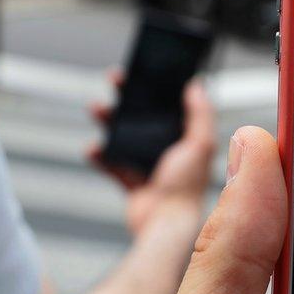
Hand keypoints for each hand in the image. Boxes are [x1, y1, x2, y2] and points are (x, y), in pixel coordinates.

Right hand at [87, 73, 215, 234]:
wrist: (164, 224)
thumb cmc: (186, 187)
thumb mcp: (199, 144)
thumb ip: (201, 113)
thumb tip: (197, 85)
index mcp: (188, 138)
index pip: (172, 104)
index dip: (158, 86)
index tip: (143, 69)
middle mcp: (171, 150)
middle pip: (146, 116)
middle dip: (129, 97)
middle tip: (114, 80)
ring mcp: (151, 166)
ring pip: (126, 136)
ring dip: (109, 121)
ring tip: (96, 109)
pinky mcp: (134, 183)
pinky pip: (112, 164)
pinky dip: (101, 156)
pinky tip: (93, 149)